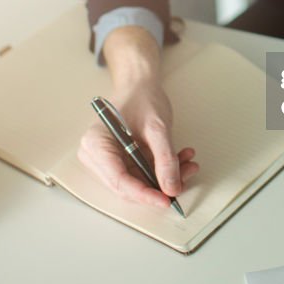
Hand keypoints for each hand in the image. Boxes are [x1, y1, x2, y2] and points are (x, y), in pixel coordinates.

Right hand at [78, 24, 198, 208]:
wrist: (140, 84)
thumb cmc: (142, 98)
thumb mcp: (157, 128)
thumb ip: (165, 159)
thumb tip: (171, 189)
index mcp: (96, 144)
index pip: (119, 181)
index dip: (144, 194)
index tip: (166, 200)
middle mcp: (96, 155)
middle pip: (128, 185)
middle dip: (159, 185)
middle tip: (184, 180)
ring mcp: (108, 159)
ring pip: (139, 181)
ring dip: (165, 176)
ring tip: (188, 163)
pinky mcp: (121, 160)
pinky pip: (143, 173)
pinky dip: (163, 169)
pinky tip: (181, 158)